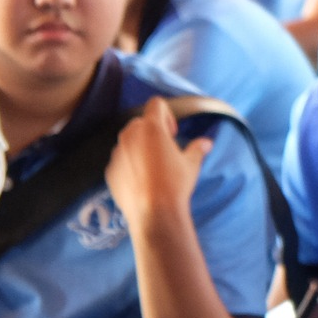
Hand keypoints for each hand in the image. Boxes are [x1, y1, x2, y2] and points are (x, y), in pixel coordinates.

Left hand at [106, 97, 212, 230]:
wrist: (154, 213)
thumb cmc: (175, 185)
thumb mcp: (191, 165)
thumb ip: (197, 149)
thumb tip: (206, 143)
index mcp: (152, 128)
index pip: (156, 104)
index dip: (167, 114)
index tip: (172, 133)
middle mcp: (131, 135)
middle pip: (140, 122)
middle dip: (152, 132)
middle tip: (165, 151)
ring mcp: (117, 152)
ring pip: (128, 141)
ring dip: (140, 148)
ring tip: (154, 169)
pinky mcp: (110, 170)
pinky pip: (121, 160)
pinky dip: (130, 165)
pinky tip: (143, 182)